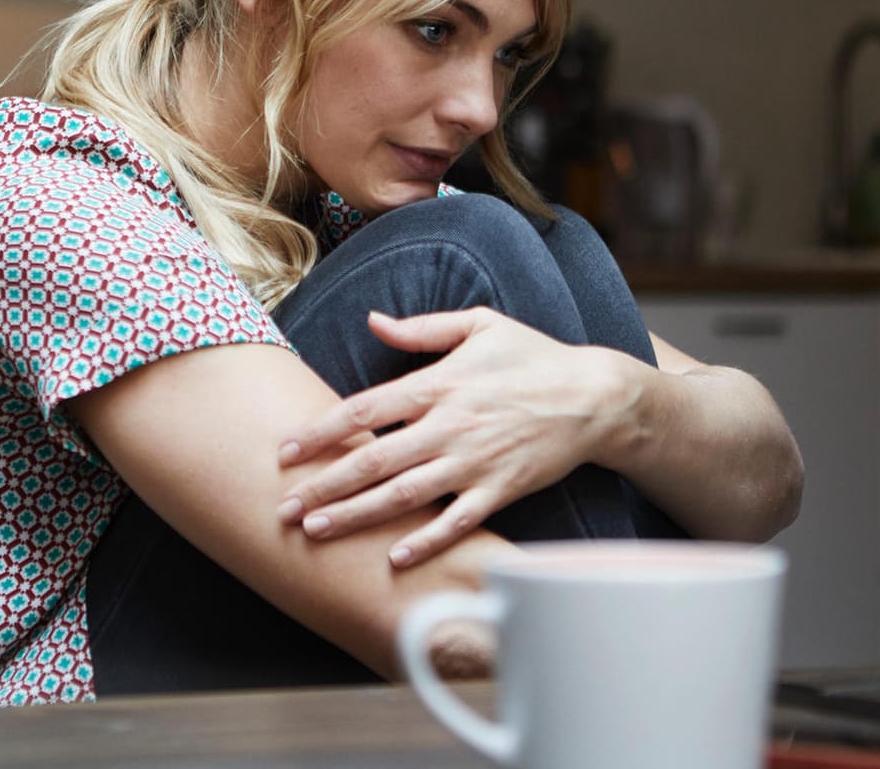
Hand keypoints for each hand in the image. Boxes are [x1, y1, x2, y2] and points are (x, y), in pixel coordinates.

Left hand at [276, 308, 637, 567]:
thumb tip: (373, 321)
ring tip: (316, 531)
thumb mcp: (479, 325)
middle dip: (324, 485)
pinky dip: (427, 541)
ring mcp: (475, 462)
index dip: (321, 431)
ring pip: (405, 495)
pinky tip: (395, 558)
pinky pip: (457, 521)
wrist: (596, 395)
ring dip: (357, 515)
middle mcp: (450, 426)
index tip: (285, 450)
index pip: (364, 409)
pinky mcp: (502, 490)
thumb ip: (422, 328)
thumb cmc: (533, 356)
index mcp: (438, 384)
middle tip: (283, 507)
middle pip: (374, 460)